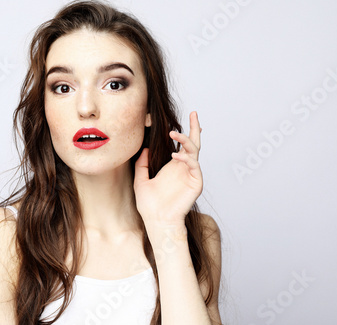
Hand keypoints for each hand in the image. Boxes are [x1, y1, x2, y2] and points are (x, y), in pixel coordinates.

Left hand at [134, 111, 202, 227]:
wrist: (156, 220)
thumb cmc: (149, 204)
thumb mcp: (141, 179)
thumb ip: (142, 163)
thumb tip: (144, 148)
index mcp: (173, 166)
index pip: (181, 145)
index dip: (183, 132)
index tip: (181, 119)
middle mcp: (184, 168)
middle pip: (193, 143)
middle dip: (195, 128)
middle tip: (194, 114)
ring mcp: (191, 174)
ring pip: (194, 151)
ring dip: (186, 140)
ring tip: (174, 134)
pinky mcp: (196, 182)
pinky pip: (194, 165)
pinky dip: (186, 158)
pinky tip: (176, 155)